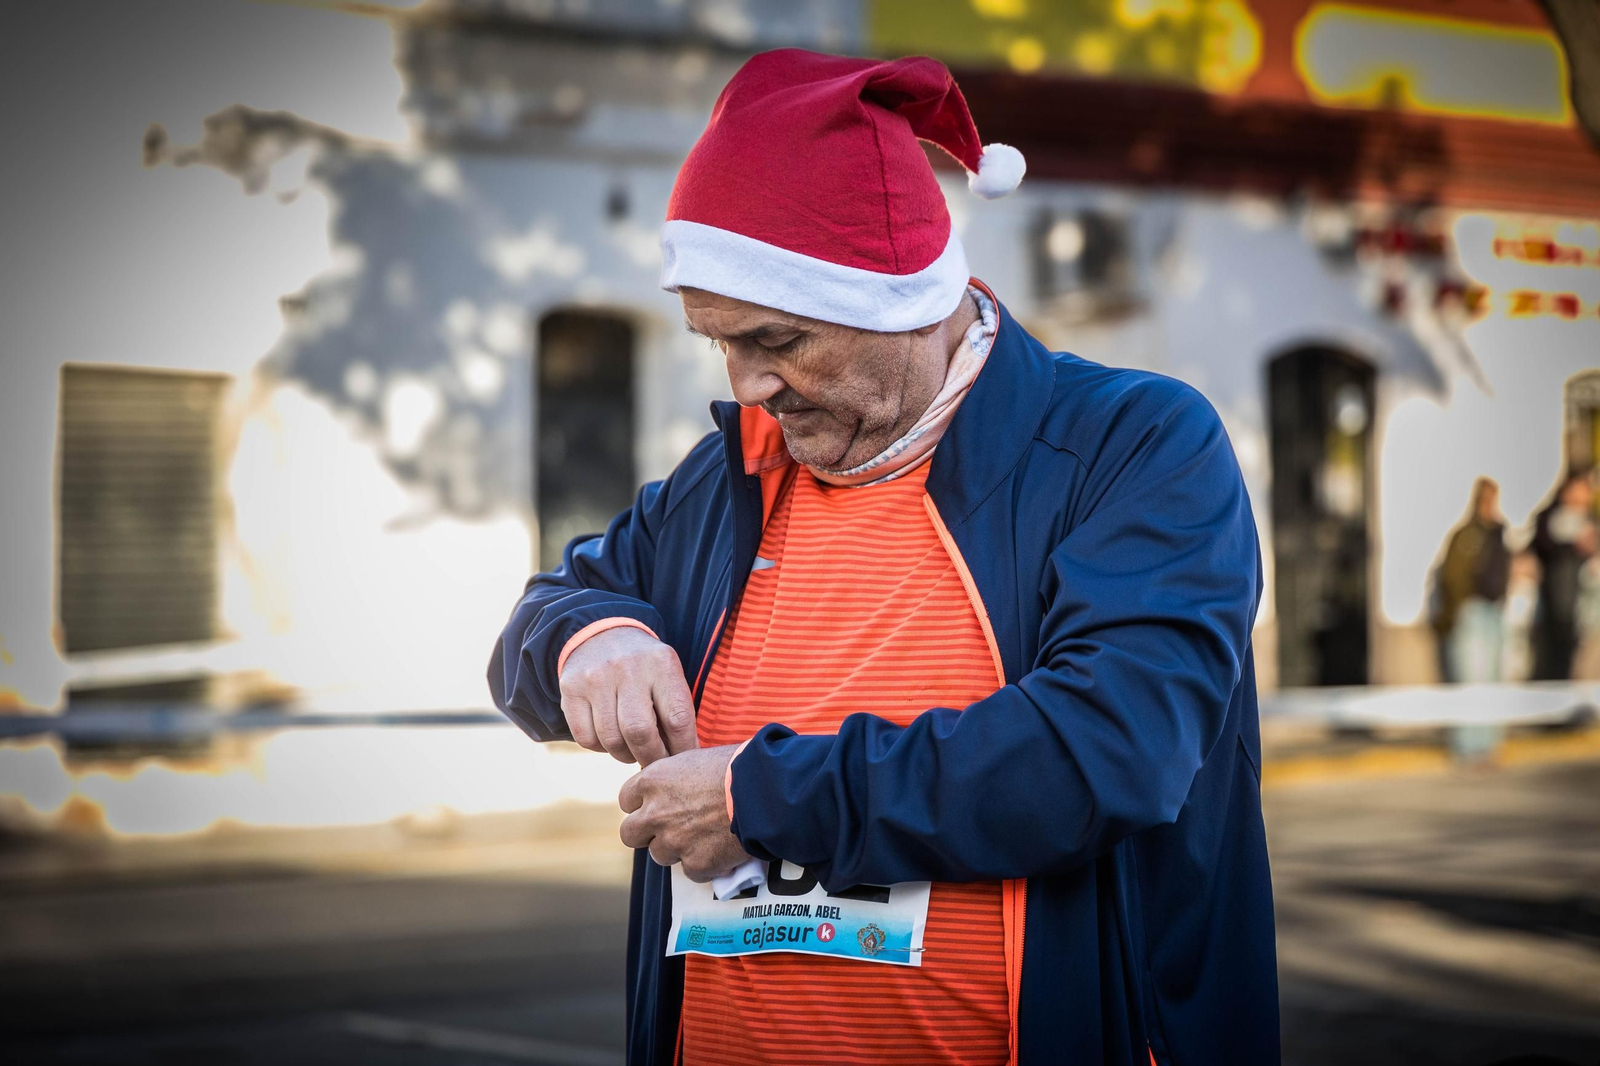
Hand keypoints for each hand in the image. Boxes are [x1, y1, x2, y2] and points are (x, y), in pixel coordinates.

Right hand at [559, 626, 696, 764]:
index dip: (682, 749)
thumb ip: (677, 711)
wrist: (600, 634)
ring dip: (625, 756)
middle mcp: (627, 667)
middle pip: (640, 732)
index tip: (682, 762)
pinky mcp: (571, 689)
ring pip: (611, 740)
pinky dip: (601, 748)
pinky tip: (610, 738)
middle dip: (651, 758)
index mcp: (661, 663)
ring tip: (633, 750)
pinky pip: (586, 739)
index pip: (677, 718)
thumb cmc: (644, 668)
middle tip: (655, 764)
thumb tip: (685, 759)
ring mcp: (595, 678)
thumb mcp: (667, 674)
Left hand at [619, 744, 749, 880]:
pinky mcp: (696, 864)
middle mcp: (655, 813)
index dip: (642, 804)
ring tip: (703, 837)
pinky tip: (721, 849)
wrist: (767, 791)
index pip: (626, 799)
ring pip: (660, 855)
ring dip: (677, 849)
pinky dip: (704, 864)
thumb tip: (673, 785)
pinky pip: (691, 871)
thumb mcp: (696, 758)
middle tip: (669, 829)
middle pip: (630, 834)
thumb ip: (674, 776)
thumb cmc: (737, 766)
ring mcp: (674, 842)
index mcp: (653, 781)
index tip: (656, 806)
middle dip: (646, 834)